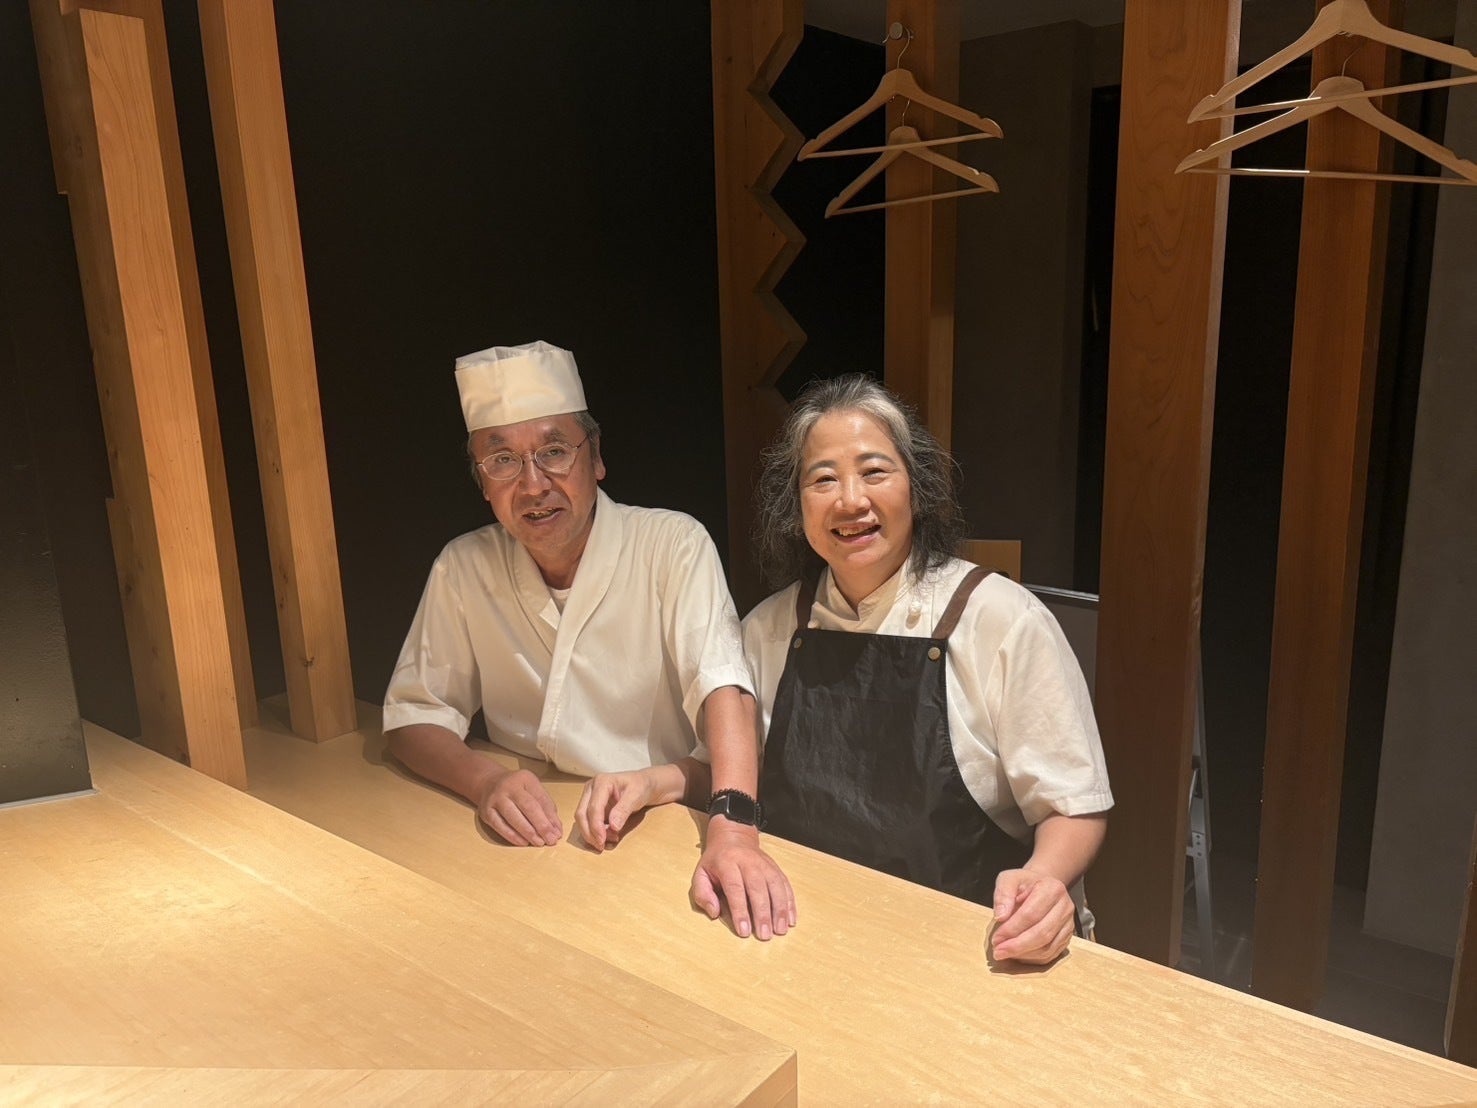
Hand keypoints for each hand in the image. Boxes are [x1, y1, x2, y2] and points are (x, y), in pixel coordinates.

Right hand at [476, 767, 561, 845]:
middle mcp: (509, 787)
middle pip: (528, 807)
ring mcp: (496, 799)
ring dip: (529, 833)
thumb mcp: (533, 789)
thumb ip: (546, 807)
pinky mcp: (486, 812)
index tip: (558, 832)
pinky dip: (513, 836)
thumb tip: (556, 829)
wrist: (489, 783)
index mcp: (525, 778)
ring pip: (514, 817)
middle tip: (551, 840)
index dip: (551, 817)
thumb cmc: (516, 789)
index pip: (541, 799)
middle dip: (541, 826)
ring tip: (539, 843)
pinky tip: (523, 842)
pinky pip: (500, 826)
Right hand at [575, 770, 659, 850]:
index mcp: (601, 782)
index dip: (596, 826)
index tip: (602, 840)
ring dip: (591, 834)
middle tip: (601, 845)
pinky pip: (587, 822)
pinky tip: (608, 836)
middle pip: (581, 814)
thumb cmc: (641, 786)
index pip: (594, 807)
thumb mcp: (636, 795)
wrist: (645, 785)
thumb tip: (613, 826)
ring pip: (581, 820)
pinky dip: (594, 832)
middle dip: (590, 832)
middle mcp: (591, 788)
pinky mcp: (591, 807)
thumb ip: (624, 809)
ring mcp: (589, 797)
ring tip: (609, 840)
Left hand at [691, 817, 795, 940]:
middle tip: (764, 936)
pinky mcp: (775, 868)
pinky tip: (791, 919)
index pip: (735, 888)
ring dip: (780, 910)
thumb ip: (702, 894)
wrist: (733, 837)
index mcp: (727, 863)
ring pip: (775, 886)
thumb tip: (714, 912)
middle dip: (762, 914)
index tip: (744, 931)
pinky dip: (790, 903)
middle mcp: (749, 862)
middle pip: (758, 889)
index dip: (740, 911)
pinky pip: (785, 885)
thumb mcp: (700, 874)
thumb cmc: (716, 861)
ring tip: (780, 930)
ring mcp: (765, 864)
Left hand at [990, 868, 1074, 963]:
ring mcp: (1069, 924)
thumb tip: (1000, 917)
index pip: (1031, 914)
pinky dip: (1033, 958)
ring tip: (1005, 954)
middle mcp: (1065, 907)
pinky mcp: (1067, 937)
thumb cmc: (1024, 883)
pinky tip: (1018, 955)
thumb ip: (1003, 894)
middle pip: (1042, 933)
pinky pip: (1051, 954)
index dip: (1012, 929)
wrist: (1041, 886)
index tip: (995, 938)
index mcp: (1052, 889)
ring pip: (1048, 947)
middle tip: (998, 952)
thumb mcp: (1009, 879)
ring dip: (1024, 954)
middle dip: (1017, 946)